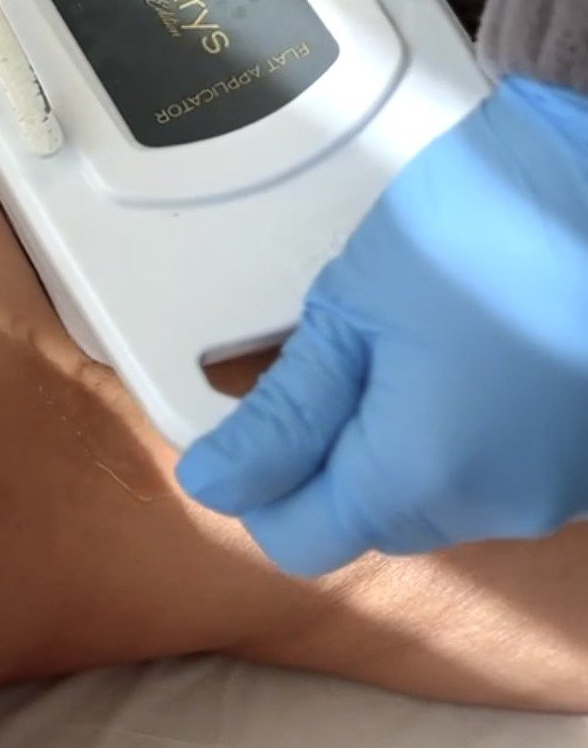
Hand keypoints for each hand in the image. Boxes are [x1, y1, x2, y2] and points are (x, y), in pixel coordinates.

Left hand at [176, 76, 587, 575]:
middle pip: (366, 519)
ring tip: (402, 333)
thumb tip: (212, 483)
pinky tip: (458, 343)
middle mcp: (499, 509)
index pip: (300, 538)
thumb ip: (285, 412)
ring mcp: (554, 487)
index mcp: (425, 480)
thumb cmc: (487, 224)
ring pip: (428, 494)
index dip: (254, 481)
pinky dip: (452, 424)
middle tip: (325, 349)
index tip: (242, 414)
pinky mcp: (582, 456)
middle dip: (325, 451)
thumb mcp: (356, 309)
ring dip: (390, 434)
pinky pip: (487, 466)